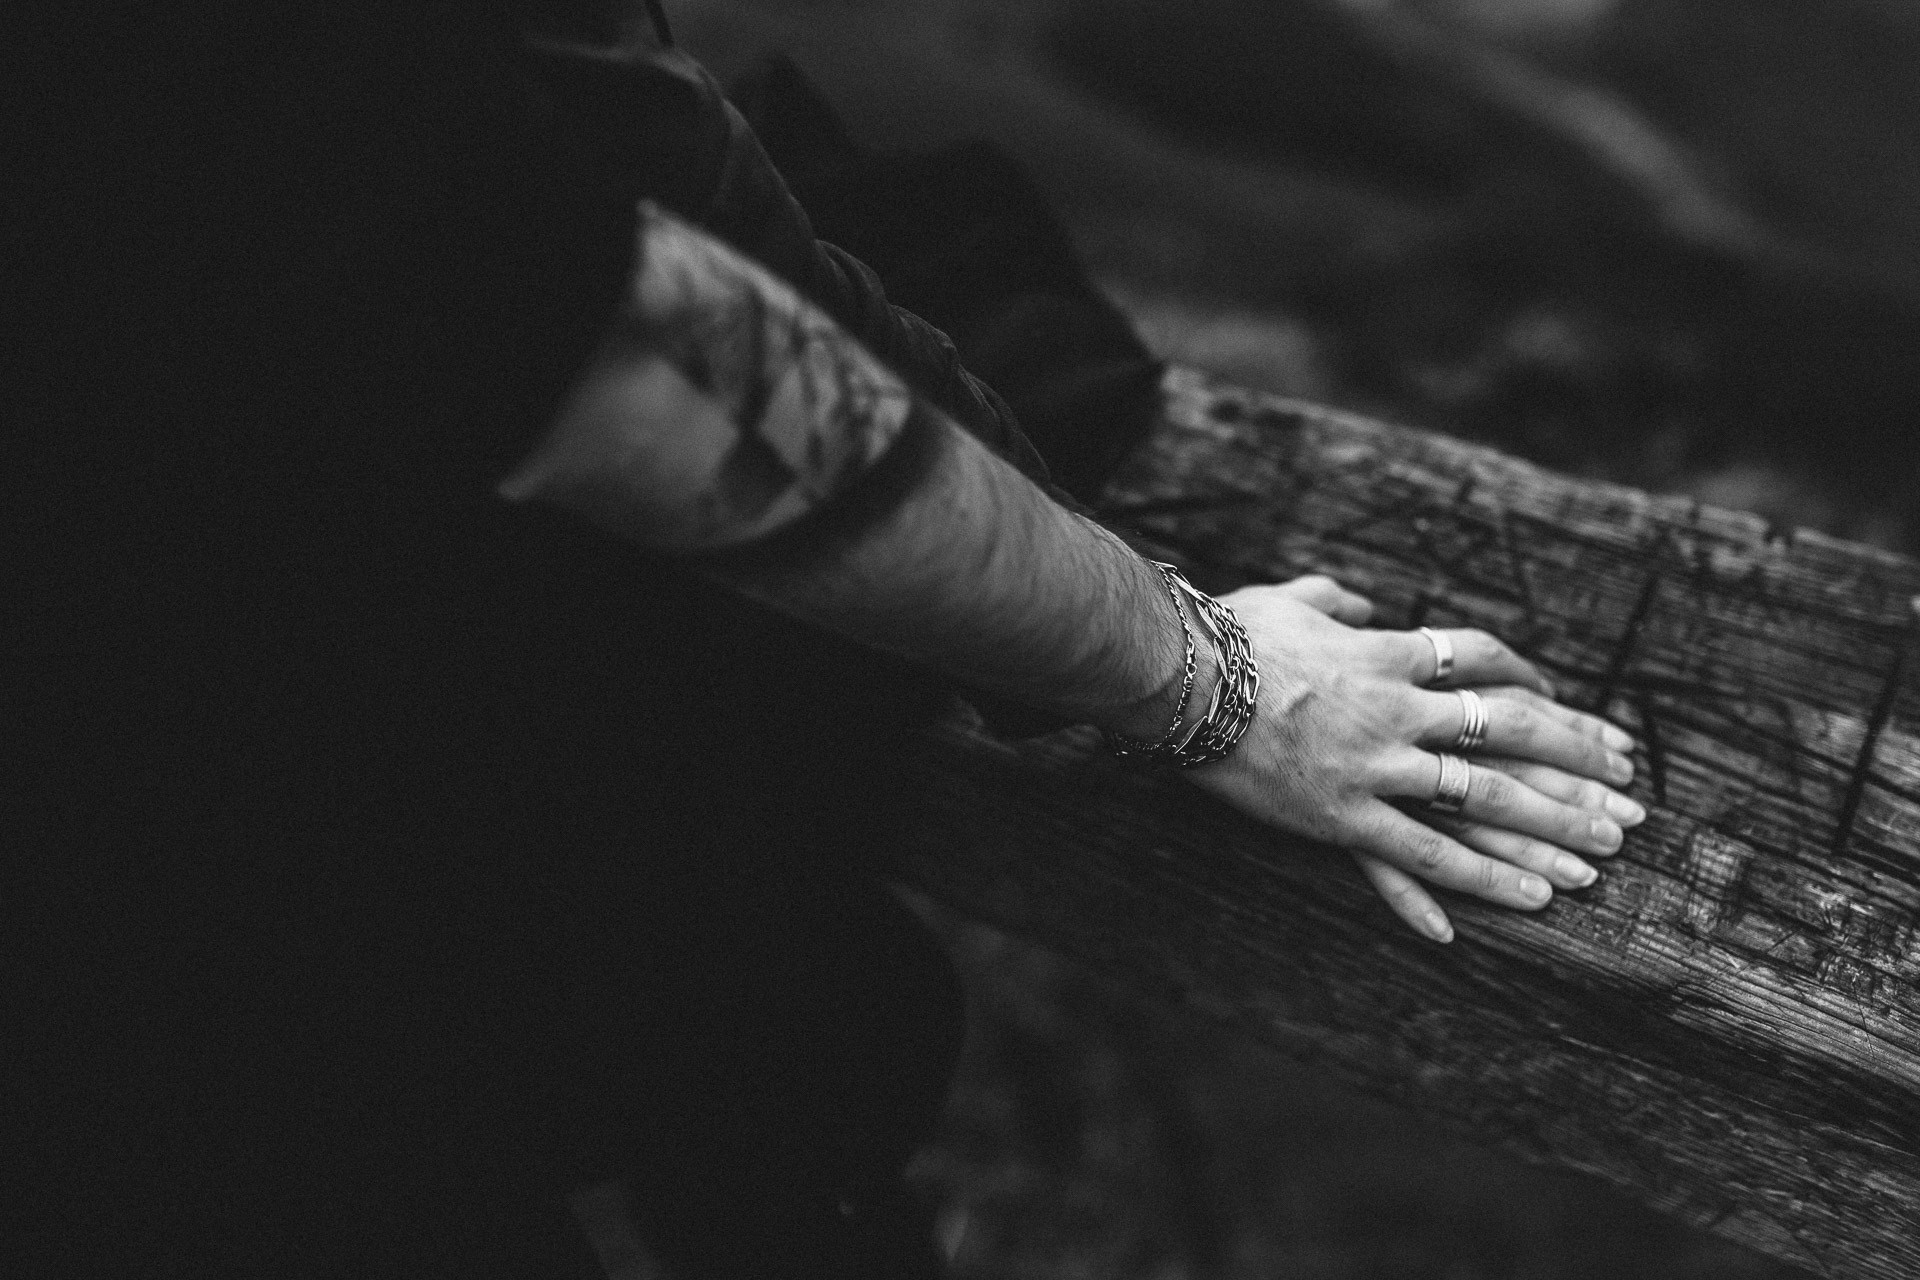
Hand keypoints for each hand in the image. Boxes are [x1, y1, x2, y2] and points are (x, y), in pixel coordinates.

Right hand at [1182, 575, 1643, 941]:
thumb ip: (1337, 601)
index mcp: (1385, 653)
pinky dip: (1479, 879)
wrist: (1176, 677)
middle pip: (1507, 728)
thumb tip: (1365, 602)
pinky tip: (1531, 900)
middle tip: (1628, 786)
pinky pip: (1425, 854)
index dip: (1529, 681)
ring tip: (1606, 855)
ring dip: (1551, 825)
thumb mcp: (1289, 599)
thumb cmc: (1223, 632)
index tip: (1561, 702)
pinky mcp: (1342, 816)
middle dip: (1576, 757)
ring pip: (1483, 797)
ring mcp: (1373, 766)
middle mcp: (1396, 709)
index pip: (1482, 660)